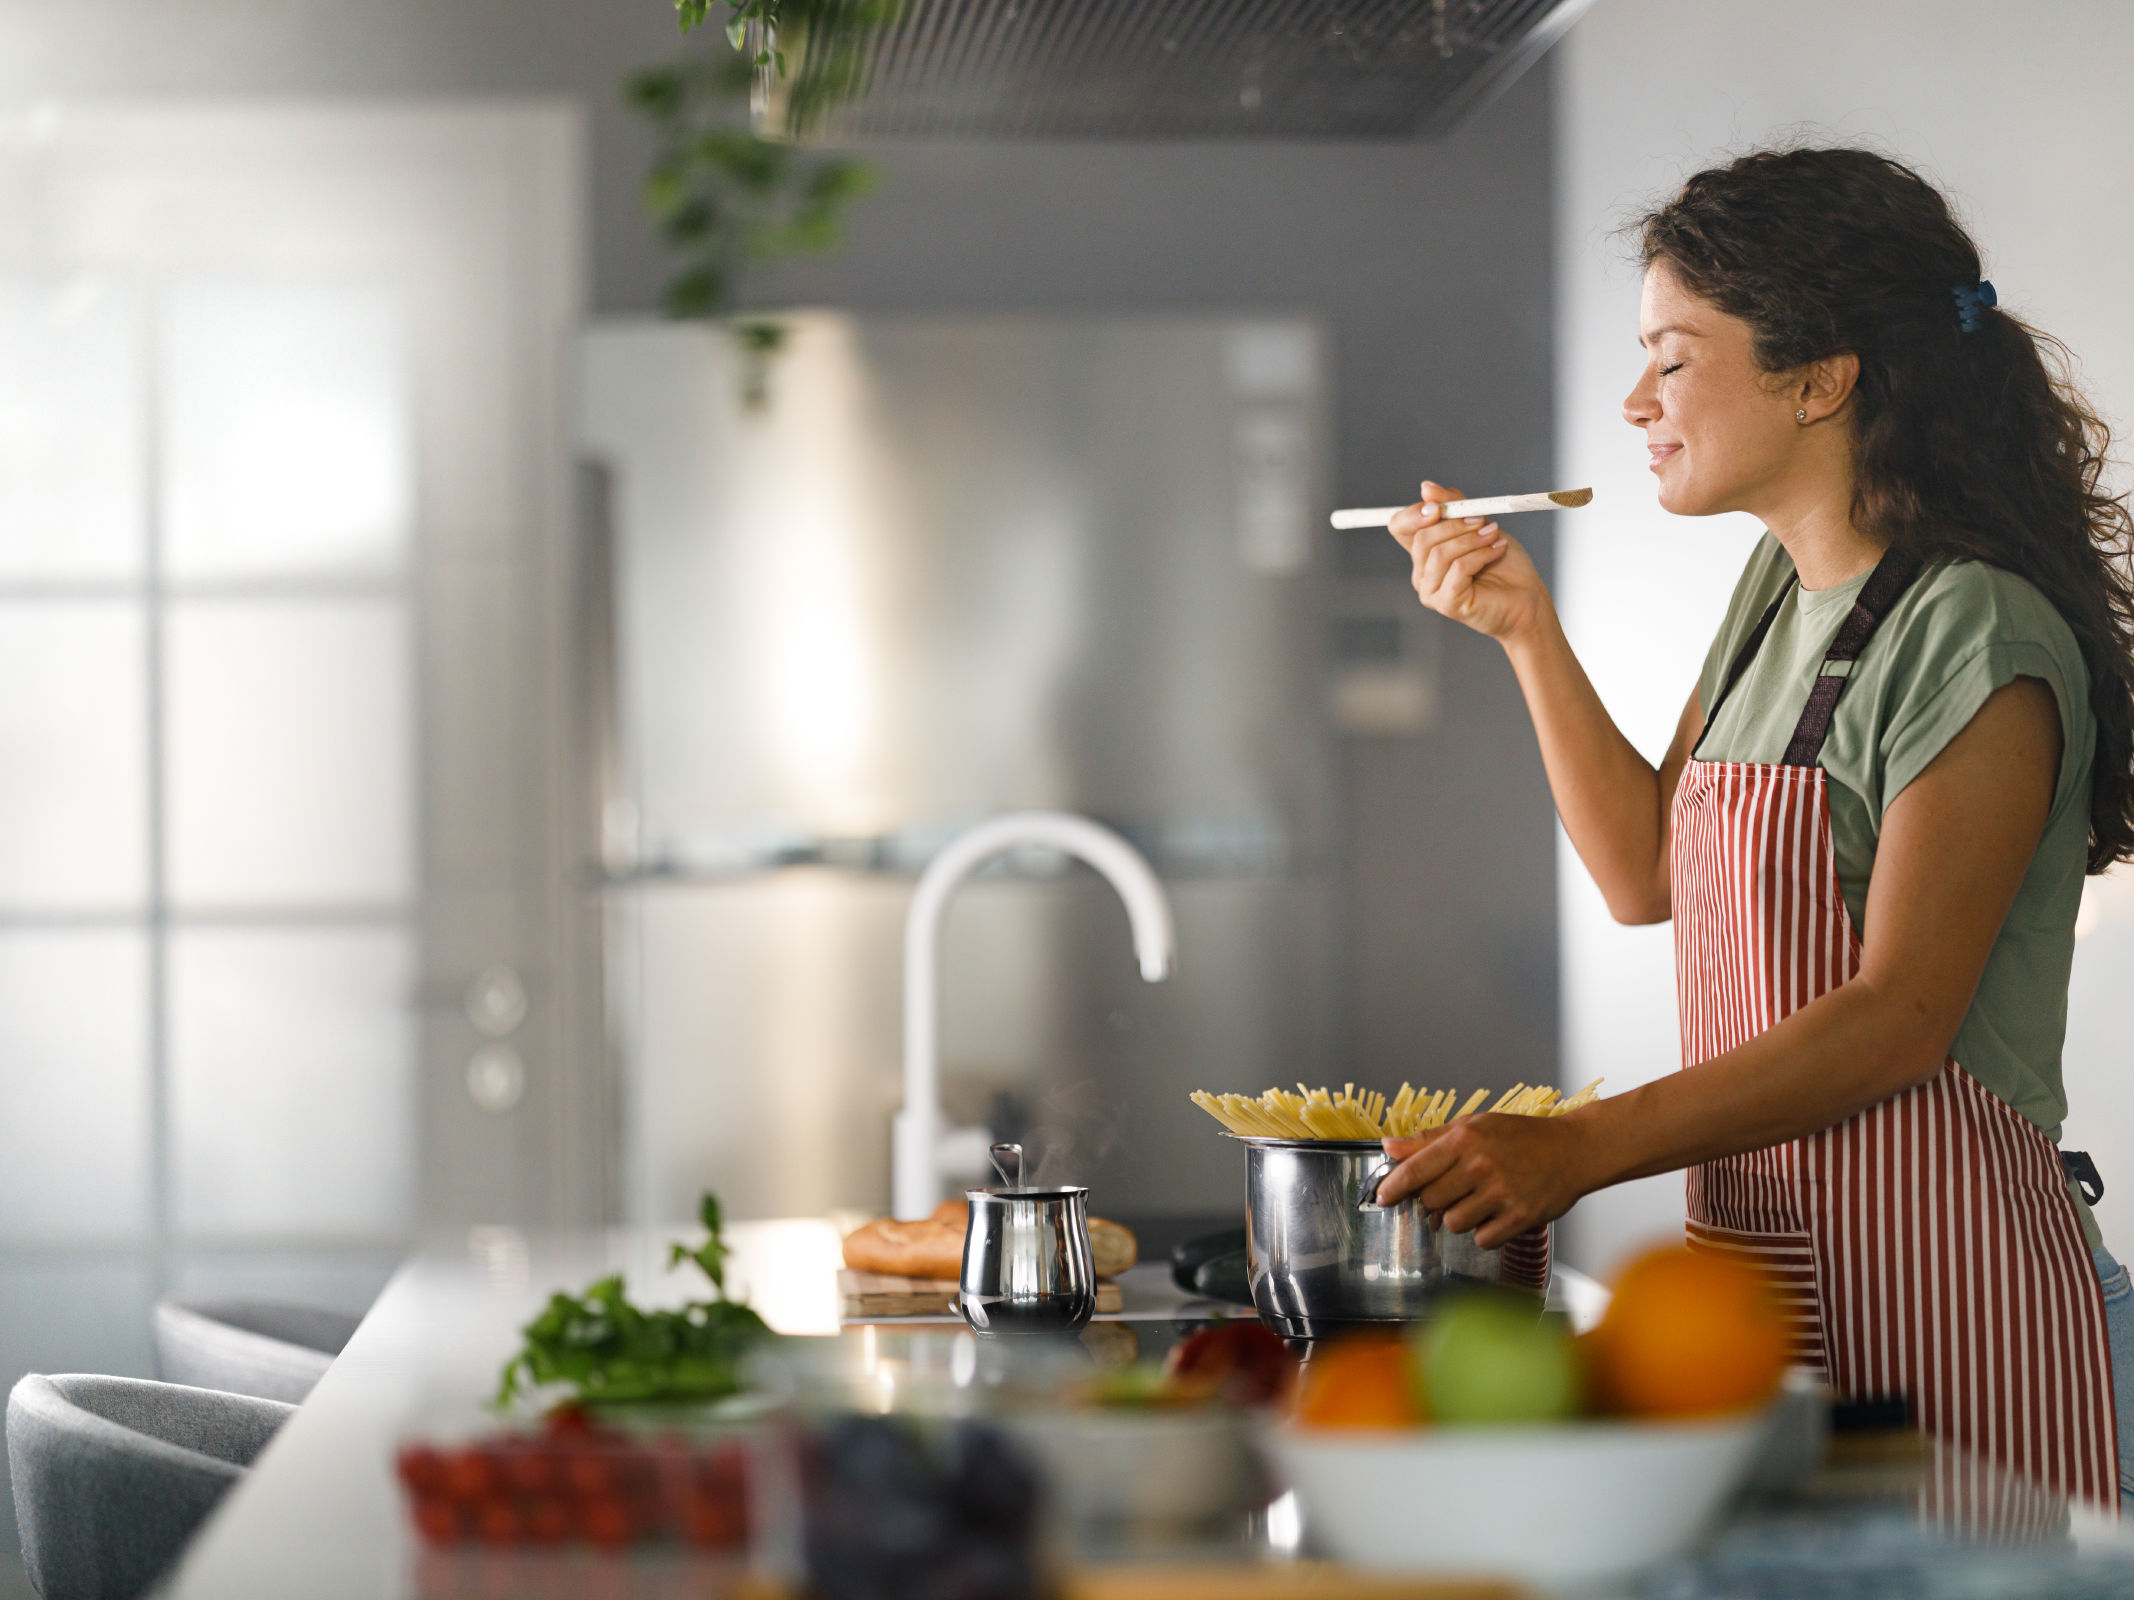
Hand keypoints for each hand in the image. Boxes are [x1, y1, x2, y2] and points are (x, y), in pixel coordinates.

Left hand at [1374, 1113, 1588, 1248]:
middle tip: (1452, 1191)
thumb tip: (1389, 1147)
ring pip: (1453, 1223)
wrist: (1573, 1150)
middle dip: (1433, 1200)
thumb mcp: (1475, 1126)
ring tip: (1479, 1199)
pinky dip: (1485, 1232)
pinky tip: (1497, 1213)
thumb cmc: (1520, 1136)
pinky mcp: (1519, 1217)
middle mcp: (1480, 1166)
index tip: (1381, 1197)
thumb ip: (1430, 1140)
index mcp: (1465, 1139)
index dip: (1392, 1187)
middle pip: (1430, 1200)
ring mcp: (1501, 1193)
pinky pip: (1482, 1239)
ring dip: (1460, 1217)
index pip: (1415, 1170)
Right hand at [1387, 481, 1548, 643]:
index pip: (1400, 527)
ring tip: (1494, 536)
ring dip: (1472, 539)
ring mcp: (1432, 591)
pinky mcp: (1446, 604)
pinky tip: (1497, 550)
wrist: (1527, 599)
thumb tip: (1426, 487)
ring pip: (1440, 553)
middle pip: (1422, 538)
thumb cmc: (1504, 565)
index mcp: (1425, 554)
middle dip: (1454, 524)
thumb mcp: (1478, 524)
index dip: (1414, 513)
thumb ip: (1453, 506)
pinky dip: (1481, 555)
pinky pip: (1457, 568)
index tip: (1438, 506)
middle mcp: (1423, 574)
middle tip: (1482, 520)